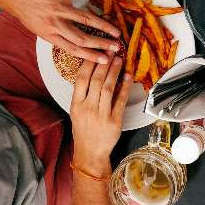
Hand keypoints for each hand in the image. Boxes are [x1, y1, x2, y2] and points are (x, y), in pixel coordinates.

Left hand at [0, 0, 120, 62]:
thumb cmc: (20, 7)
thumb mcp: (35, 26)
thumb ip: (53, 31)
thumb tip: (69, 35)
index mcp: (49, 35)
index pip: (73, 49)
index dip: (91, 56)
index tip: (105, 60)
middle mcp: (54, 24)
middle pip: (82, 38)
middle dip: (101, 44)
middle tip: (116, 48)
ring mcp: (56, 8)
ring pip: (85, 19)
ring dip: (103, 25)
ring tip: (116, 30)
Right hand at [70, 58, 130, 175]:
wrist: (90, 153)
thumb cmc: (83, 131)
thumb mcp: (77, 112)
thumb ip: (83, 94)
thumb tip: (93, 73)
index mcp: (76, 104)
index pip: (81, 79)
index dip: (89, 63)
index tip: (96, 52)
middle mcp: (87, 108)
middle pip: (96, 80)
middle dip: (104, 63)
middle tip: (111, 51)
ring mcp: (101, 114)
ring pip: (108, 88)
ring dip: (115, 72)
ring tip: (119, 60)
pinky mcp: (114, 121)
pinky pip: (120, 100)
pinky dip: (125, 87)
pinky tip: (128, 77)